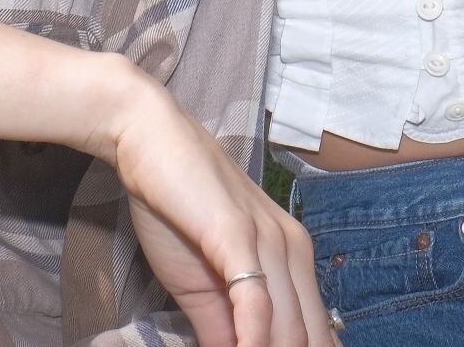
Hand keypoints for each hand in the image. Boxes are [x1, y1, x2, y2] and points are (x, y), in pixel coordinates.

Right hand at [94, 79, 331, 346]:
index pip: (315, 335)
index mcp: (294, 260)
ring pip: (290, 328)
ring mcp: (270, 242)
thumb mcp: (202, 281)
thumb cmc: (175, 204)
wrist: (148, 138)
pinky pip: (257, 302)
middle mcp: (294, 251)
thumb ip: (223, 327)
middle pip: (310, 338)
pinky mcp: (238, 235)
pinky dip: (256, 342)